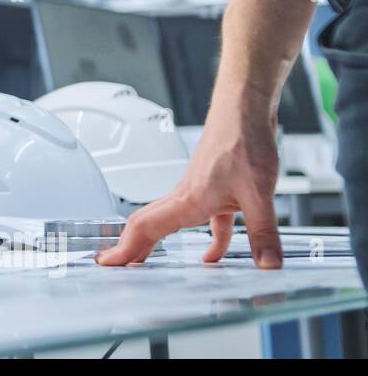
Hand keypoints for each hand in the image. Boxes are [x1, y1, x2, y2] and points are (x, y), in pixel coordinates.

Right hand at [97, 103, 281, 268]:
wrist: (247, 110)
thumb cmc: (242, 140)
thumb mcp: (260, 194)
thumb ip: (263, 232)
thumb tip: (267, 264)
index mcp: (187, 200)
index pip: (146, 229)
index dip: (124, 248)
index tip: (107, 263)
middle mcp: (186, 197)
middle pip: (149, 227)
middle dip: (130, 248)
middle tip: (114, 265)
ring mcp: (199, 193)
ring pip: (171, 223)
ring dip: (158, 244)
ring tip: (150, 263)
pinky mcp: (217, 190)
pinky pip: (206, 221)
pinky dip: (208, 240)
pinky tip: (215, 254)